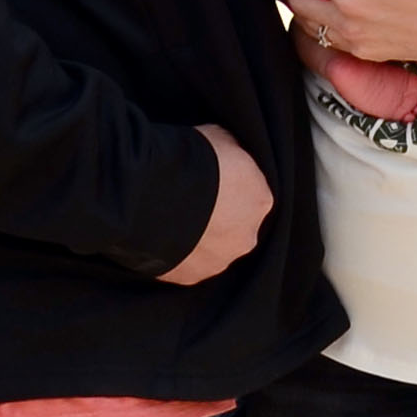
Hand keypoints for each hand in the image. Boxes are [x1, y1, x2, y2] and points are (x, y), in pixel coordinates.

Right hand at [160, 121, 273, 285]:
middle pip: (235, 227)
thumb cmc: (191, 159)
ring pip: (212, 250)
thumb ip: (233, 154)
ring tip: (171, 221)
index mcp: (261, 200)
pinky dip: (178, 254)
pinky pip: (187, 265)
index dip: (229, 187)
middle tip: (190, 203)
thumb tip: (229, 157)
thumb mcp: (221, 139)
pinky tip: (160, 237)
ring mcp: (220, 261)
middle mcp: (247, 236)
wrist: (155, 192)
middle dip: (217, 218)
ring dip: (198, 239)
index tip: (209, 182)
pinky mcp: (193, 277)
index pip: (252, 195)